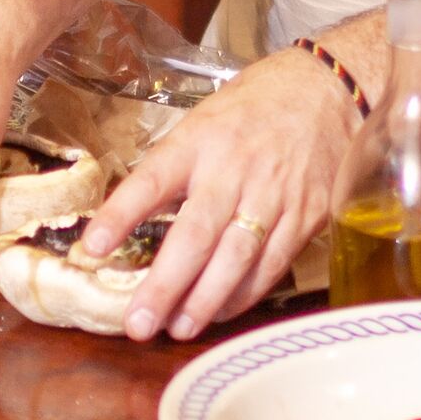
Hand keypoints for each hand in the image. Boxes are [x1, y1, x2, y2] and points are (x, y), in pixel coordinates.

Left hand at [73, 50, 361, 340]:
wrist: (328, 90)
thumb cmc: (254, 107)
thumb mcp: (203, 122)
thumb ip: (174, 169)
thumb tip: (129, 221)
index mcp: (198, 141)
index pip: (152, 181)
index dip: (120, 215)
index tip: (92, 249)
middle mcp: (234, 170)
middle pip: (196, 235)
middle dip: (165, 284)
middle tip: (138, 324)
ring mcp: (274, 194)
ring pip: (236, 257)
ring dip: (204, 300)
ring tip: (178, 329)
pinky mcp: (306, 215)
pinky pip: (272, 264)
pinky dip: (244, 294)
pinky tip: (221, 312)